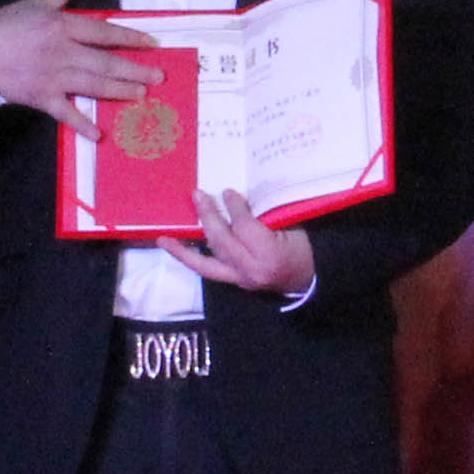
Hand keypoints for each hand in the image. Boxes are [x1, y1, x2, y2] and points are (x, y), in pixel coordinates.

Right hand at [0, 0, 163, 132]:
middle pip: (105, 62)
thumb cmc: (6, 26)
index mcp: (62, 27)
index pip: (104, 32)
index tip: (151, 43)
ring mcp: (53, 77)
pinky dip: (82, 125)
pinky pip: (66, 113)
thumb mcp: (33, 4)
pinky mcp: (42, 97)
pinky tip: (99, 135)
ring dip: (119, 91)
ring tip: (141, 95)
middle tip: (158, 77)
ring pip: (93, 85)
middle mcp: (62, 52)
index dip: (130, 37)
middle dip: (134, 70)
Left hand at [167, 187, 313, 297]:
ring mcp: (240, 279)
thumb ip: (266, 215)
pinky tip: (173, 248)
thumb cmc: (305, 248)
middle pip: (222, 241)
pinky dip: (190, 258)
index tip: (228, 192)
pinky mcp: (233, 282)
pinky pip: (207, 270)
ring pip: (206, 263)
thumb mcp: (293, 226)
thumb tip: (237, 196)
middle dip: (208, 217)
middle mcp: (252, 270)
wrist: (308, 279)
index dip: (234, 207)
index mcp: (271, 254)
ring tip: (164, 238)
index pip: (244, 228)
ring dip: (185, 248)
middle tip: (198, 195)